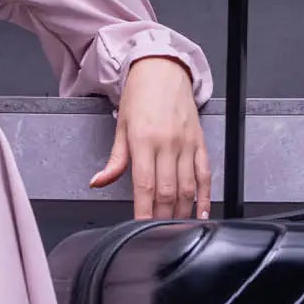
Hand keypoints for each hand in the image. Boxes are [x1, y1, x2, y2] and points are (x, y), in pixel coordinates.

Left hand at [89, 53, 211, 218]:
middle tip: (157, 233)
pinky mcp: (200, 142)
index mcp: (143, 140)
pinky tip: (200, 211)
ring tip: (175, 227)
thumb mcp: (121, 127)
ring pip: (187, 187)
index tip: (140, 227)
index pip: (144, 185)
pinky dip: (204, 196)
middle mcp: (167, 143)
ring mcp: (186, 144)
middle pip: (167, 191)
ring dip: (181, 211)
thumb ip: (114, 161)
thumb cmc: (140, 96)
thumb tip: (98, 182)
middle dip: (162, 217)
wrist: (162, 70)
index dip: (143, 211)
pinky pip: (205, 174)